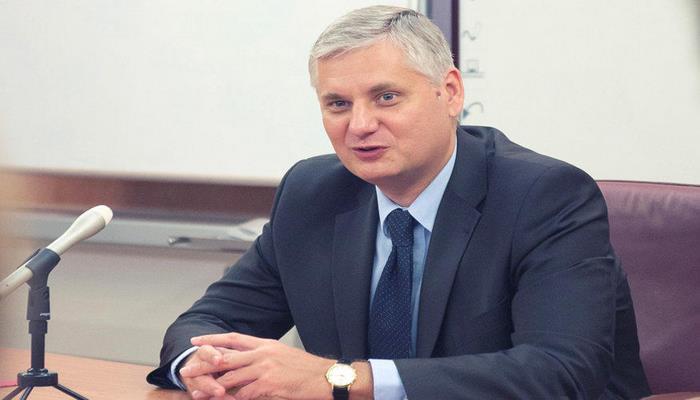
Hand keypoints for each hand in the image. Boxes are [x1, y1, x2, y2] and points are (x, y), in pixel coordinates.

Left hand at [180, 332, 335, 399]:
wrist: (325, 377)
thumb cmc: (305, 369)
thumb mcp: (282, 354)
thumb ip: (262, 356)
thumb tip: (246, 360)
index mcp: (264, 344)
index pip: (232, 338)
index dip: (212, 339)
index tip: (195, 341)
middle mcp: (261, 353)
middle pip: (224, 358)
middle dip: (203, 366)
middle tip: (186, 371)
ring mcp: (264, 369)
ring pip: (230, 378)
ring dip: (213, 388)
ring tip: (199, 394)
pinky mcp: (268, 385)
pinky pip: (244, 394)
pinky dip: (233, 399)